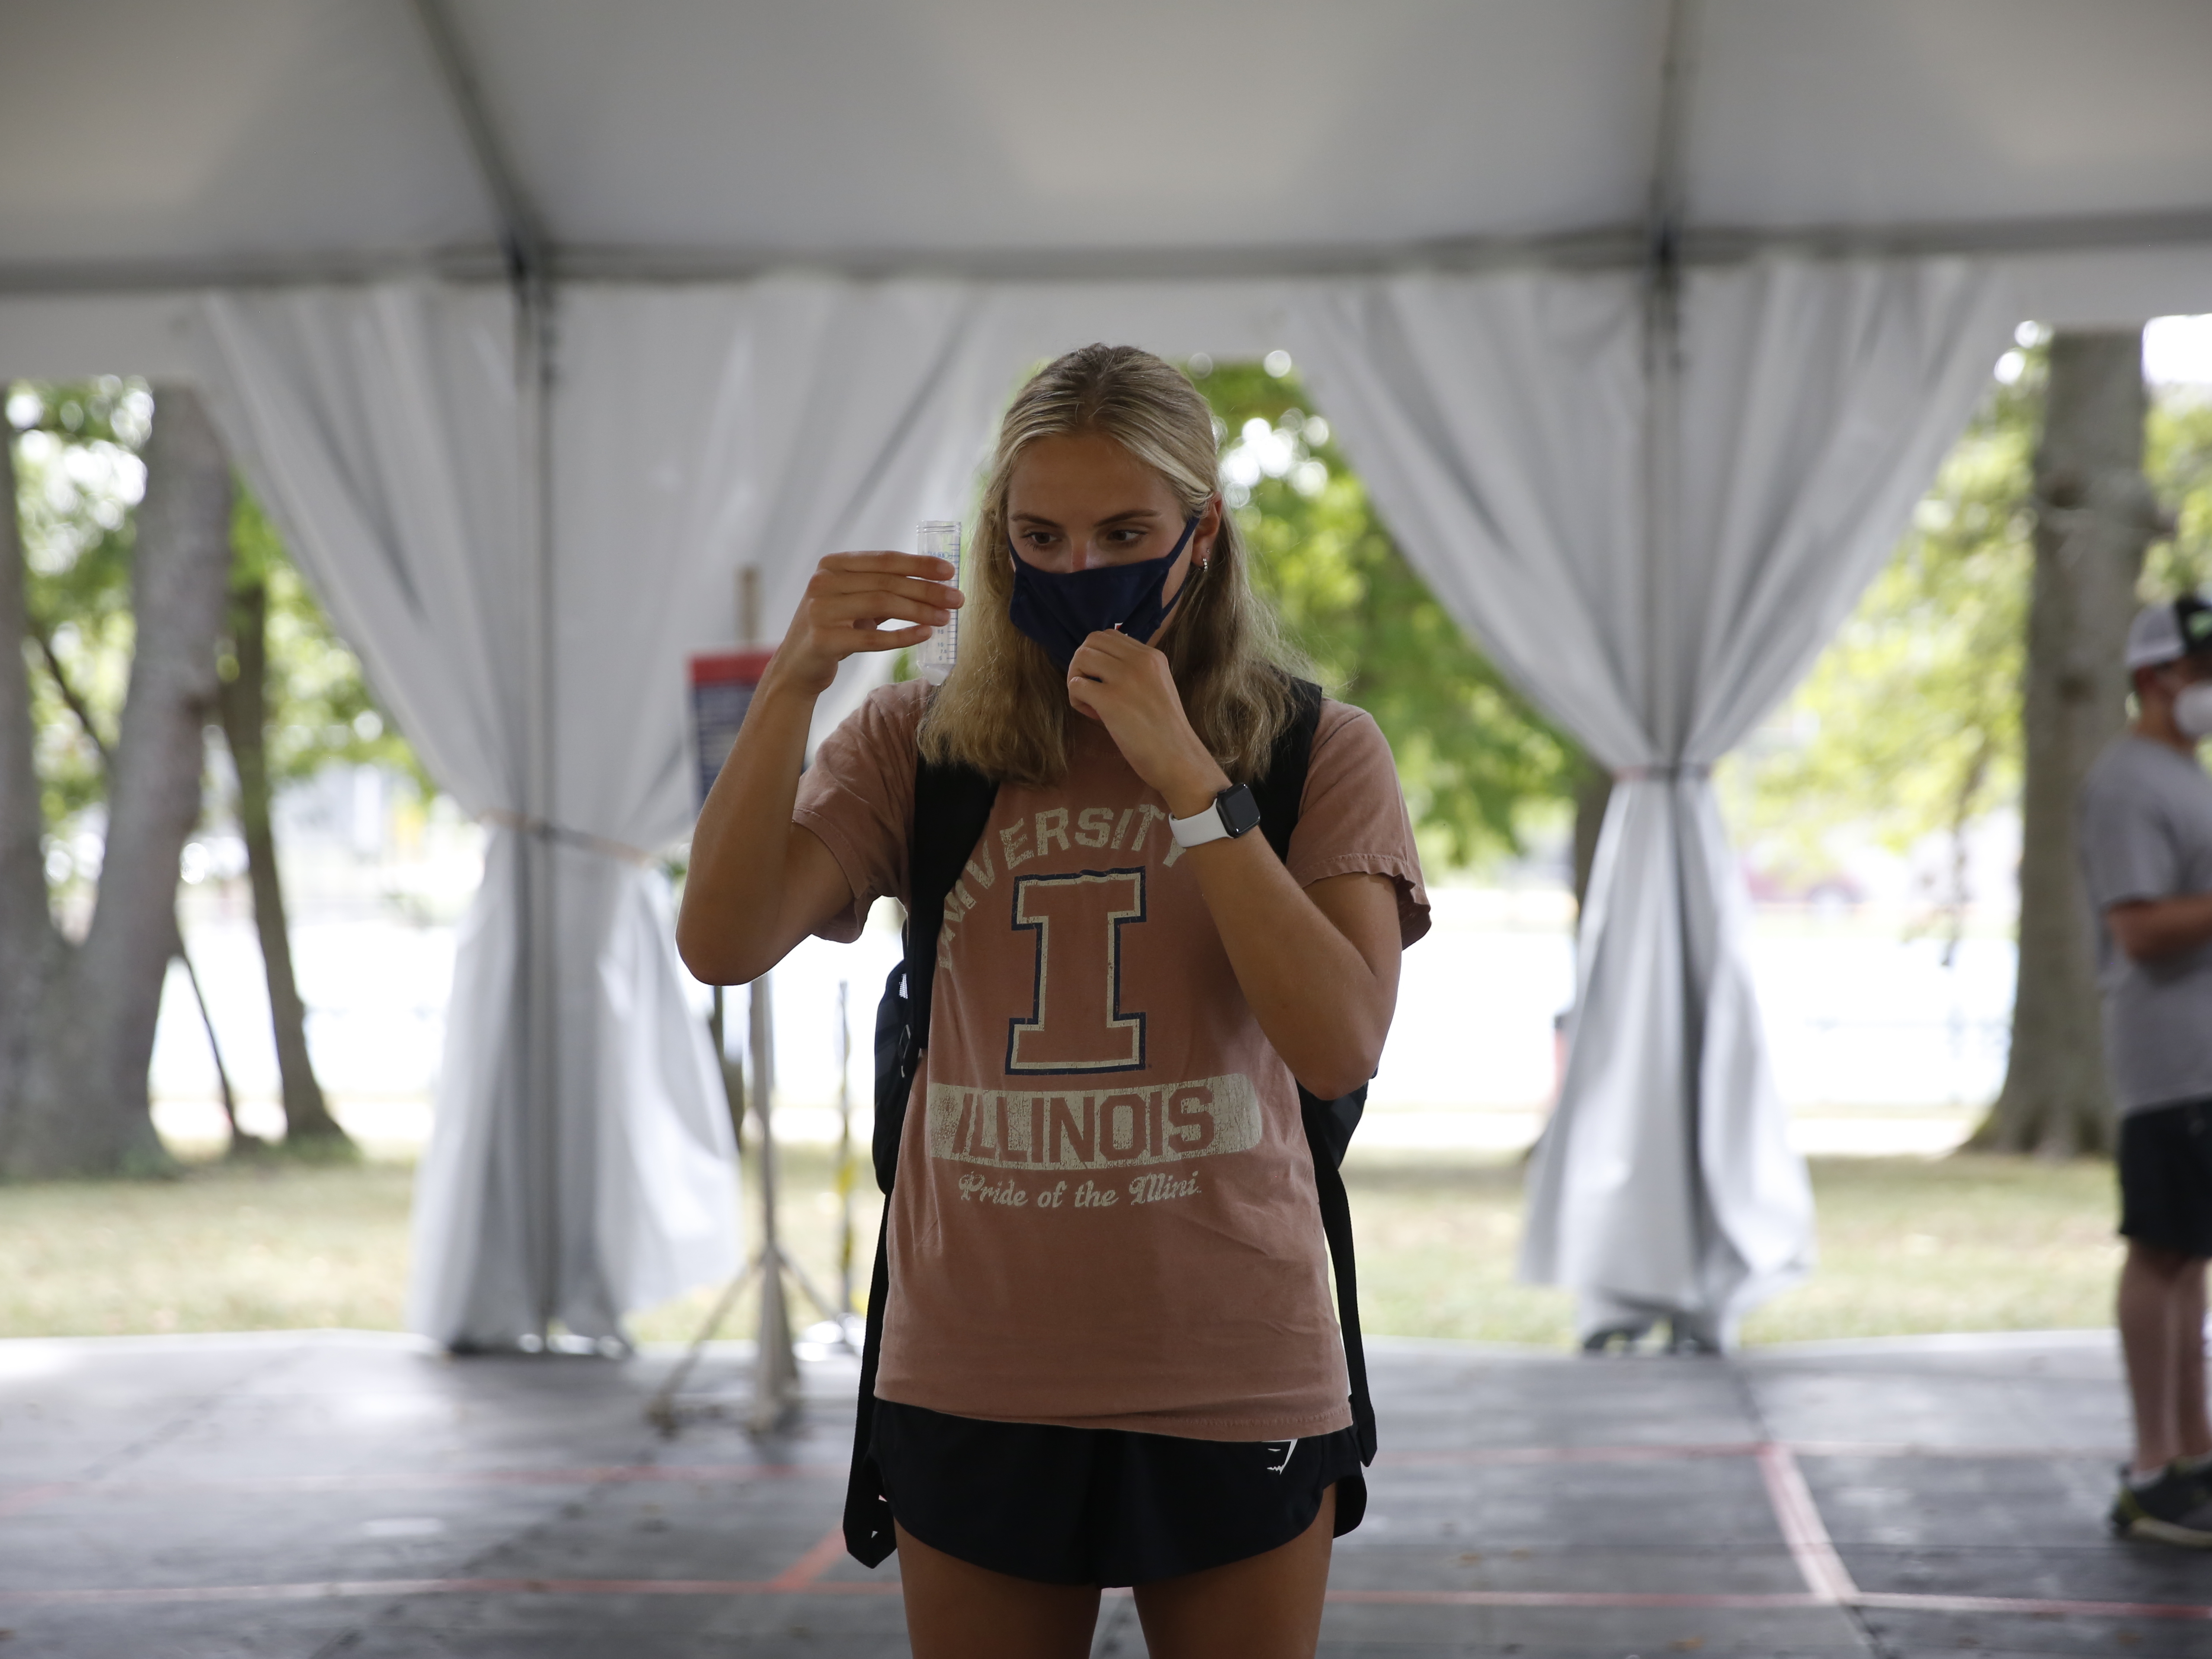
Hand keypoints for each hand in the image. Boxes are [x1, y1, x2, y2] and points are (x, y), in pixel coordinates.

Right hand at [766, 552, 961, 695]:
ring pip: (882, 605)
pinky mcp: (823, 640)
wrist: (797, 666)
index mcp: (832, 565)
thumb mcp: (856, 601)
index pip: (884, 559)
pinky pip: (872, 638)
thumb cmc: (835, 629)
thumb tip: (936, 583)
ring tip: (946, 618)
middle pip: (887, 582)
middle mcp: (823, 581)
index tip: (950, 572)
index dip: (919, 564)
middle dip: (927, 589)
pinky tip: (925, 635)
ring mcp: (820, 610)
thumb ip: (884, 588)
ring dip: (920, 611)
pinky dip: (902, 636)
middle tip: (958, 599)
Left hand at [1065, 630, 1227, 816]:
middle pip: (1092, 641)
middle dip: (1082, 663)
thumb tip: (1100, 666)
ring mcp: (1125, 678)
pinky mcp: (1110, 700)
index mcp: (1152, 656)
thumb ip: (1135, 671)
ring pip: (1081, 658)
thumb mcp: (1157, 686)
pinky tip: (1093, 714)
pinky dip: (1076, 699)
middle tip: (1089, 688)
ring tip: (1090, 702)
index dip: (1099, 656)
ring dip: (1076, 679)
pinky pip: (1076, 685)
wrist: (1178, 758)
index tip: (1105, 679)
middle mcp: (1140, 660)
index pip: (1110, 635)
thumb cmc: (1166, 730)